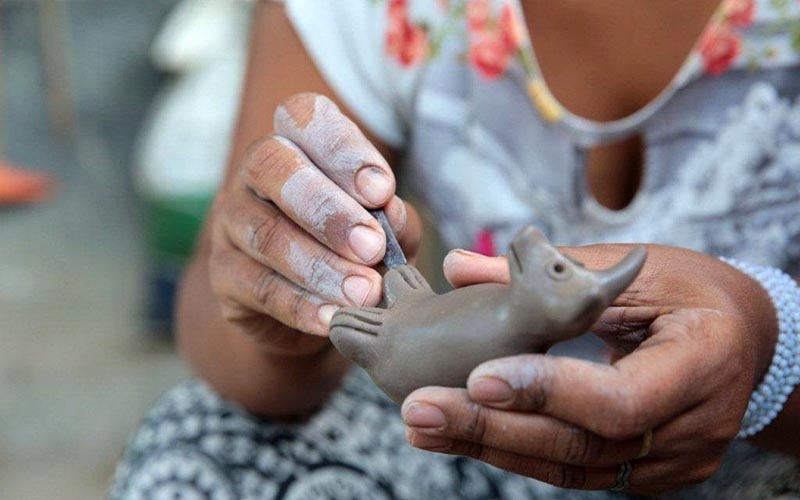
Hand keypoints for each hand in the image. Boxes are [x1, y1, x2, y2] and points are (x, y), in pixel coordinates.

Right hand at [208, 93, 420, 354]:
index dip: (341, 148)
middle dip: (327, 208)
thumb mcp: (387, 227)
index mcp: (298, 141)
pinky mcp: (224, 275)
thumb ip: (393, 219)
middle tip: (372, 246)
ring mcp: (232, 222)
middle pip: (273, 166)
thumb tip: (389, 214)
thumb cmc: (356, 247)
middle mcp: (256, 172)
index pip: (303, 117)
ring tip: (364, 292)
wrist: (313, 303)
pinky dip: (301, 305)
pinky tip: (333, 318)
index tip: (382, 189)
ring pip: (266, 234)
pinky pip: (258, 287)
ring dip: (320, 265)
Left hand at [402, 245, 776, 494]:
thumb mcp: (639, 270)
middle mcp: (691, 428)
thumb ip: (553, 270)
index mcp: (702, 365)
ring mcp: (671, 461)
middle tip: (421, 410)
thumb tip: (460, 268)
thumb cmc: (694, 295)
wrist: (745, 341)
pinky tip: (466, 433)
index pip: (620, 400)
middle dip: (493, 429)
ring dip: (490, 446)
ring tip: (424, 424)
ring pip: (570, 466)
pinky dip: (517, 450)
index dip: (548, 392)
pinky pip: (574, 468)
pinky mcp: (646, 473)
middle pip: (582, 446)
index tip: (479, 377)